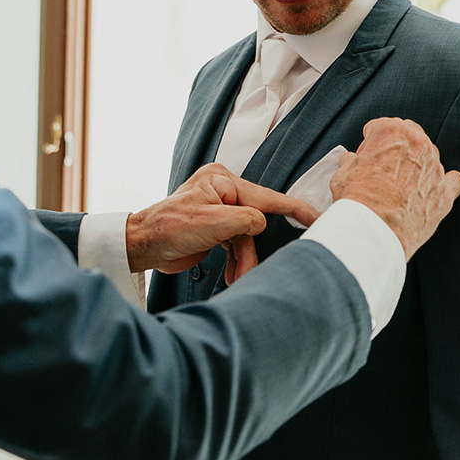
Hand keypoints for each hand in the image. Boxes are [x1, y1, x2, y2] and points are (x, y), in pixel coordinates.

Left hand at [126, 163, 318, 275]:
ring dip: (244, 260)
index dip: (293, 209)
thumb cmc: (168, 228)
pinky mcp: (216, 228)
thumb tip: (262, 225)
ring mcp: (220, 211)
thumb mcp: (212, 223)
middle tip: (250, 270)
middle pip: (255, 223)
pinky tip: (235, 275)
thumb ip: (245, 220)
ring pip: (246, 238)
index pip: (265, 196)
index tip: (316, 217)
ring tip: (239, 277)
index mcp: (222, 181)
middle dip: (252, 250)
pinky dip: (237, 261)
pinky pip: (236, 245)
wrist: (143, 246)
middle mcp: (223, 192)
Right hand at [330, 118, 459, 260]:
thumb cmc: (355, 200)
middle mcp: (418, 143)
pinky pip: (453, 180)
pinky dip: (444, 183)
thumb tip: (352, 160)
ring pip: (428, 156)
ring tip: (399, 187)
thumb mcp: (342, 173)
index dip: (368, 143)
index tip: (363, 157)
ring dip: (416, 166)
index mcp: (391, 131)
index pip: (379, 127)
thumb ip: (352, 161)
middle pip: (408, 135)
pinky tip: (432, 190)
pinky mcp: (445, 192)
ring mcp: (435, 167)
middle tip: (380, 169)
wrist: (373, 232)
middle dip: (395, 148)